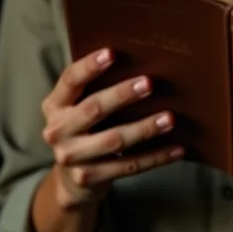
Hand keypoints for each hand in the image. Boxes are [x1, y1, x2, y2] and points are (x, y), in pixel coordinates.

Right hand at [41, 47, 183, 209]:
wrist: (72, 179)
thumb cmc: (85, 125)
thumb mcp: (78, 105)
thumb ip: (95, 85)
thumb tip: (139, 56)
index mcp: (55, 105)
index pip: (70, 80)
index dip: (90, 66)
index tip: (112, 53)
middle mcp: (57, 131)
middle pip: (94, 108)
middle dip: (122, 95)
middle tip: (149, 82)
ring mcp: (72, 158)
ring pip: (114, 140)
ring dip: (145, 128)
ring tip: (169, 118)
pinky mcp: (90, 178)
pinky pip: (129, 166)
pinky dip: (156, 157)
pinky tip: (177, 148)